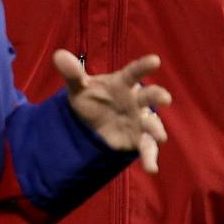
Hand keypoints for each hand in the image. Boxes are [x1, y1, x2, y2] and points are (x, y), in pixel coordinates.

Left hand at [53, 48, 170, 172]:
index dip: (144, 66)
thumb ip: (72, 73)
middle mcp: (135, 100)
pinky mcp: (138, 140)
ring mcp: (139, 120)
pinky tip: (151, 168)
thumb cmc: (91, 98)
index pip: (134, 72)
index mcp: (123, 83)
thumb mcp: (78, 87)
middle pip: (149, 96)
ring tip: (160, 136)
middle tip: (165, 98)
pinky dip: (150, 158)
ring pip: (152, 123)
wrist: (90, 124)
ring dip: (157, 129)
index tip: (155, 60)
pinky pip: (147, 148)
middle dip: (157, 96)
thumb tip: (58, 55)